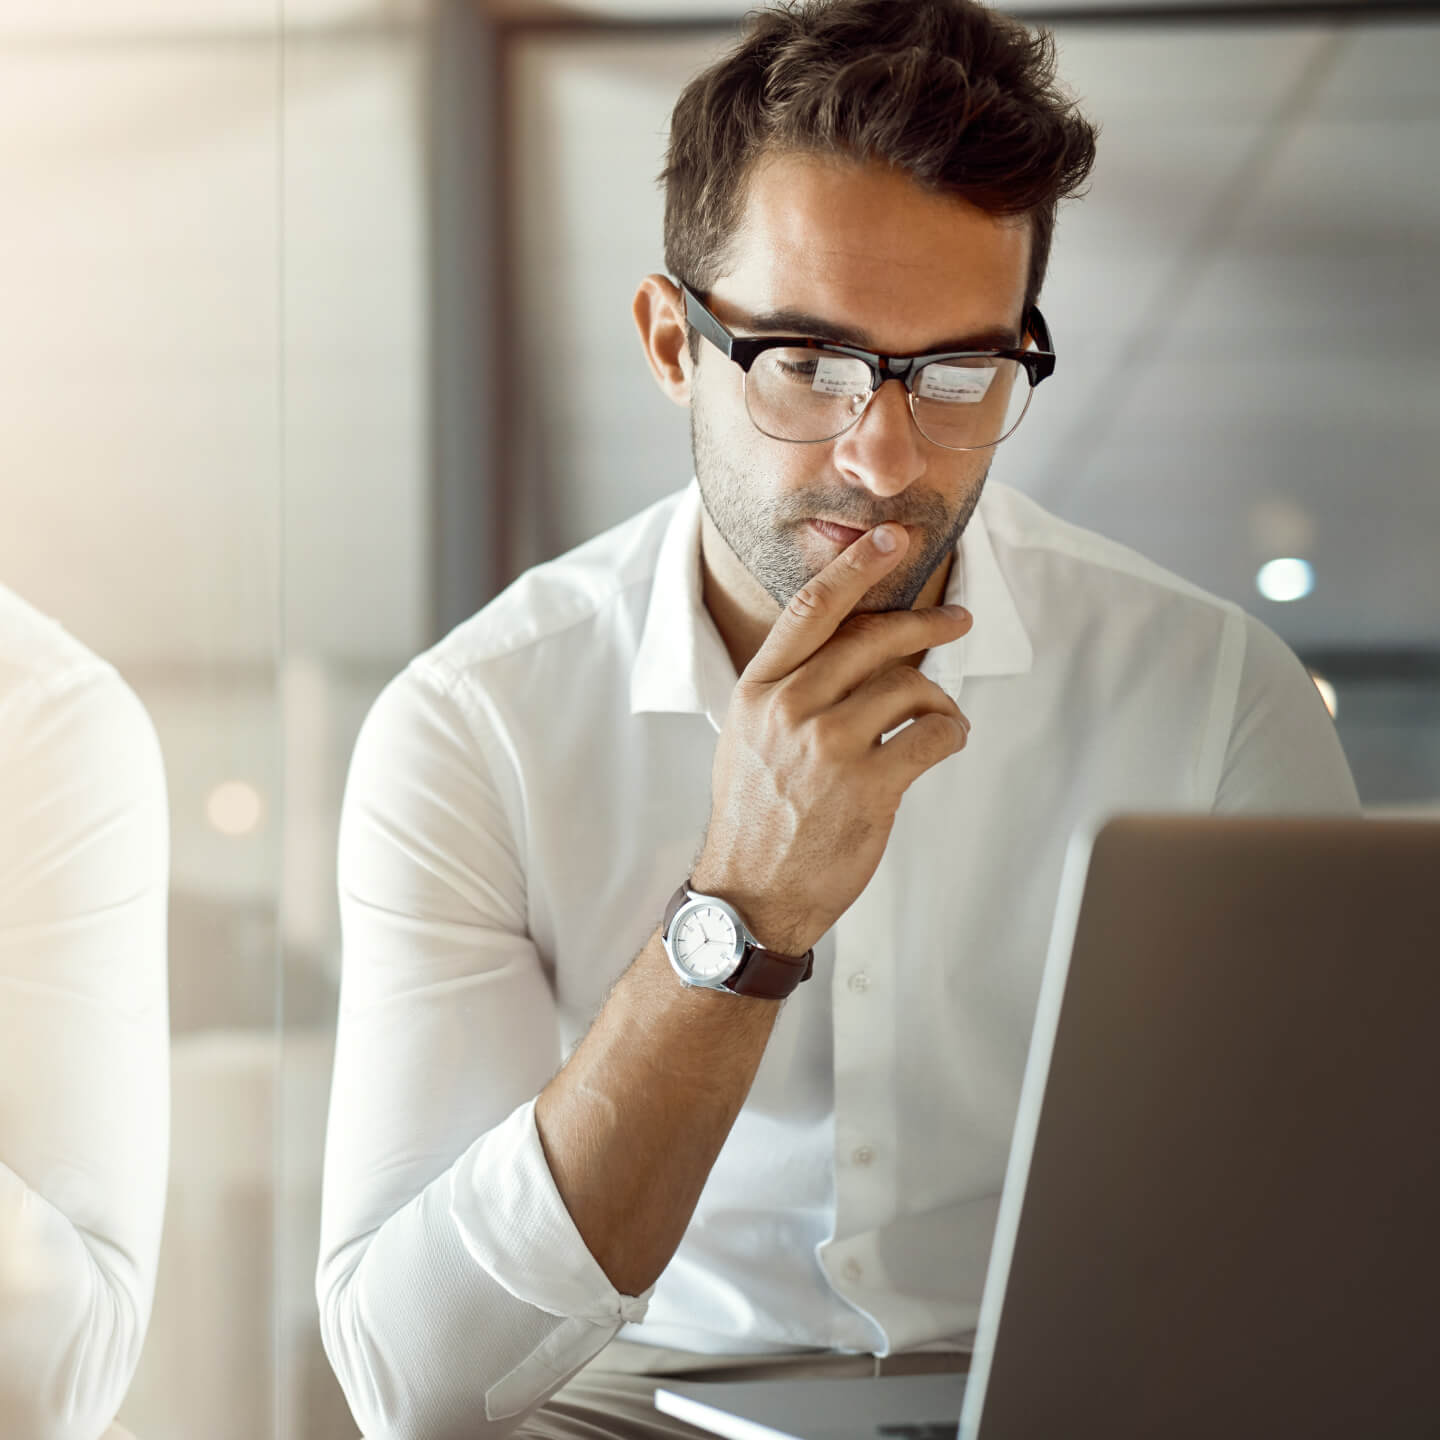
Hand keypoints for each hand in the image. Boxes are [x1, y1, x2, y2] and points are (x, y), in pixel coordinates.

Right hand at [692, 523, 971, 956]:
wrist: (750, 893)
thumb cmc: (755, 815)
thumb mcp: (748, 736)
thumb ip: (790, 687)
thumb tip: (854, 647)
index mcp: (759, 689)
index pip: (812, 609)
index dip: (857, 566)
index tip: (890, 539)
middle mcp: (791, 708)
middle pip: (874, 638)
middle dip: (926, 622)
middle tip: (956, 620)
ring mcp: (829, 746)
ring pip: (910, 686)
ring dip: (938, 697)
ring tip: (939, 716)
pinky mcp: (869, 786)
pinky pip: (932, 734)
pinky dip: (950, 732)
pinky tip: (945, 741)